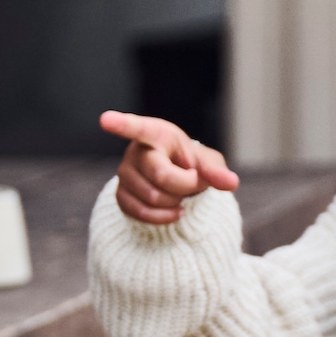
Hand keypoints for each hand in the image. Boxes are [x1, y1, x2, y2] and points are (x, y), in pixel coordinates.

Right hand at [102, 109, 239, 226]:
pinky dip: (164, 217)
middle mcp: (135, 151)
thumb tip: (231, 183)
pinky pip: (142, 213)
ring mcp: (124, 174)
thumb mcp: (208, 163)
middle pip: (161, 176)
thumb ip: (217, 171)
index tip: (105, 119)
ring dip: (175, 202)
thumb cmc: (191, 165)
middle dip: (186, 186)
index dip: (122, 124)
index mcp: (156, 133)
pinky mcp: (120, 195)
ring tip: (179, 193)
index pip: (139, 128)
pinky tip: (174, 211)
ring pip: (153, 198)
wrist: (176, 183)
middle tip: (192, 180)